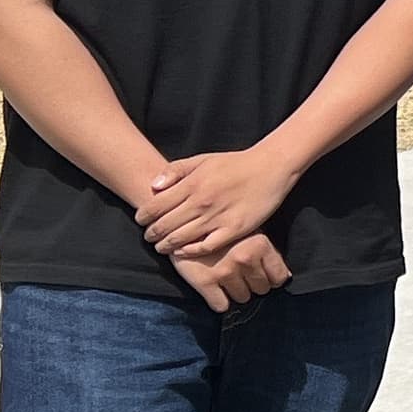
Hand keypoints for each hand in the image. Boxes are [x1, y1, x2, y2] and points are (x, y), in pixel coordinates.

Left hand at [134, 144, 300, 259]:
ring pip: (181, 238)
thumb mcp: (202, 159)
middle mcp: (201, 202)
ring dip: (166, 245)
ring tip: (161, 247)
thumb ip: (176, 171)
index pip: (155, 206)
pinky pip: (206, 246)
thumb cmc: (234, 163)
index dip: (143, 216)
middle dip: (151, 234)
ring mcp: (217, 217)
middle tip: (149, 237)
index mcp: (191, 184)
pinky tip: (183, 251)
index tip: (141, 221)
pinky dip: (190, 251)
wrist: (270, 167)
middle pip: (164, 225)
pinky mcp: (234, 229)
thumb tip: (153, 186)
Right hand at [175, 232, 288, 312]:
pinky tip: (215, 289)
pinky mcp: (204, 281)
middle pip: (261, 289)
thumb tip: (285, 278)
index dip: (271, 278)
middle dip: (253, 284)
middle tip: (241, 273)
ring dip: (236, 292)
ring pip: (242, 298)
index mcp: (260, 244)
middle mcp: (245, 258)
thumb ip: (267, 252)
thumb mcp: (249, 230)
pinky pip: (221, 306)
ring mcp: (224, 271)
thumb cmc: (222, 227)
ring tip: (227, 277)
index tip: (263, 276)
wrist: (182, 223)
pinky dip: (219, 301)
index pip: (278, 277)